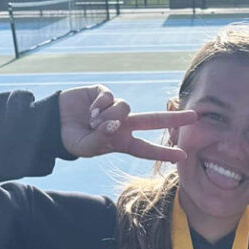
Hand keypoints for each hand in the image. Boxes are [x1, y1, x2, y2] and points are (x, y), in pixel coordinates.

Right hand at [59, 85, 196, 160]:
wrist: (53, 122)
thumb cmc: (72, 139)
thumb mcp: (86, 148)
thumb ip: (101, 140)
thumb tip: (114, 125)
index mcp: (121, 142)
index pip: (147, 148)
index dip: (164, 152)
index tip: (183, 156)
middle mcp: (123, 125)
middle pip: (153, 121)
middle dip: (174, 119)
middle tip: (195, 117)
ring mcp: (115, 108)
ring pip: (125, 108)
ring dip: (109, 117)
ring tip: (93, 122)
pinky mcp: (104, 93)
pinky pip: (110, 97)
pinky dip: (100, 105)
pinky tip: (90, 109)